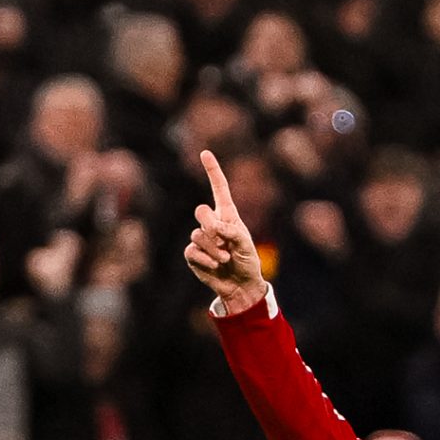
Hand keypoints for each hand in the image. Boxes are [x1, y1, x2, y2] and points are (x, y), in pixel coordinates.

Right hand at [185, 151, 267, 313]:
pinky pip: (192, 250)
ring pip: (198, 234)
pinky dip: (205, 259)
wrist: (241, 285)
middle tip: (221, 239)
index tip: (205, 153)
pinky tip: (215, 265)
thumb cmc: (247, 262)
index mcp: (228, 216)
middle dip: (210, 224)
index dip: (213, 171)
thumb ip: (231, 232)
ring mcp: (201, 238)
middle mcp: (212, 223)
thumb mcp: (246, 245)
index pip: (219, 189)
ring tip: (225, 259)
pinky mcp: (193, 254)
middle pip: (200, 211)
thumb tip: (212, 228)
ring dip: (214, 249)